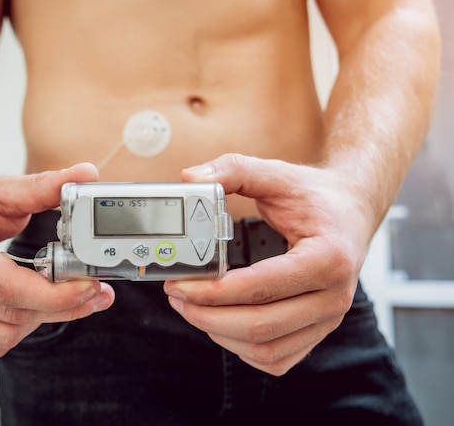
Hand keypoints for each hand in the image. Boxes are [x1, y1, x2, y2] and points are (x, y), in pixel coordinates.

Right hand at [0, 163, 114, 356]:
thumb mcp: (3, 189)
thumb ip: (46, 185)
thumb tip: (87, 173)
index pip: (5, 286)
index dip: (54, 295)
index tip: (90, 286)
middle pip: (10, 314)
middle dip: (61, 307)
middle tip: (94, 293)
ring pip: (4, 336)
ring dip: (42, 320)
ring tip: (65, 297)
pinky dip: (21, 328)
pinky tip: (37, 306)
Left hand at [165, 154, 372, 375]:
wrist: (351, 210)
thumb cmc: (316, 196)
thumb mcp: (277, 174)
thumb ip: (234, 170)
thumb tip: (191, 176)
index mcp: (328, 258)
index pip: (262, 287)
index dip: (215, 292)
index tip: (181, 283)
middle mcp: (334, 296)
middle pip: (261, 326)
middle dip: (208, 316)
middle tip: (177, 297)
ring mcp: (328, 319)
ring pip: (266, 348)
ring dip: (220, 333)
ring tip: (191, 308)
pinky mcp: (317, 331)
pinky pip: (277, 357)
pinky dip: (241, 348)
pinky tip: (220, 323)